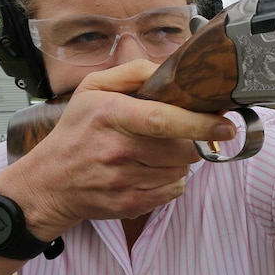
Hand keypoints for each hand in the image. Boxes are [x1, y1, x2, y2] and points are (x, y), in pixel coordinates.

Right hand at [0, 59, 236, 238]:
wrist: (48, 184)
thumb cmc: (76, 132)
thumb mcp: (93, 90)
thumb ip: (134, 73)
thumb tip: (172, 70)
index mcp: (110, 115)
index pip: (164, 120)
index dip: (200, 123)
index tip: (226, 125)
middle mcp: (117, 150)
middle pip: (182, 148)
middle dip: (190, 140)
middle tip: (176, 134)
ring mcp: (124, 181)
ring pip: (181, 170)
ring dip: (179, 161)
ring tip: (154, 153)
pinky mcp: (130, 205)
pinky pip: (173, 191)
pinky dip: (170, 181)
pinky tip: (150, 171)